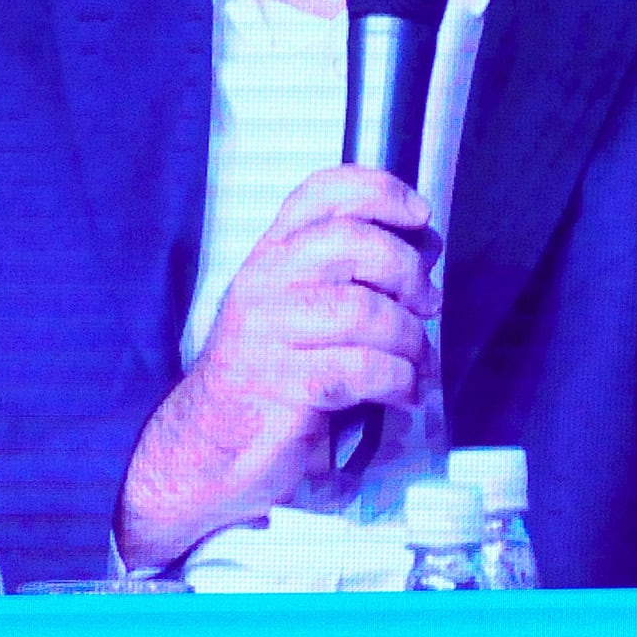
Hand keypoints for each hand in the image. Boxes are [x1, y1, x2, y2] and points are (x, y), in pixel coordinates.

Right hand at [118, 167, 440, 566]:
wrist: (209, 445)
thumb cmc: (269, 374)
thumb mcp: (303, 310)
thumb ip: (355, 277)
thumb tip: (424, 250)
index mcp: (273, 254)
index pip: (322, 192)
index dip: (380, 192)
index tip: (419, 215)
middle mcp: (266, 282)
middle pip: (351, 242)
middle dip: (407, 270)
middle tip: (427, 303)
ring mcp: (269, 332)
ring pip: (364, 310)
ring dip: (409, 339)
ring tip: (417, 364)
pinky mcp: (282, 384)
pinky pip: (362, 369)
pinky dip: (399, 381)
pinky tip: (404, 393)